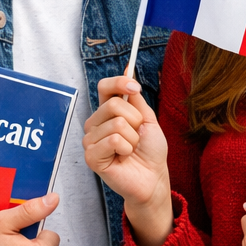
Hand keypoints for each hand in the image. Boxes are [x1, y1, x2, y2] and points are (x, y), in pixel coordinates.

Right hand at [83, 76, 171, 245]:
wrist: (154, 177)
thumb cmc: (150, 150)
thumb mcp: (147, 118)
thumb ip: (134, 96)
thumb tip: (128, 68)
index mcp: (107, 112)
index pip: (105, 87)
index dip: (120, 82)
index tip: (135, 88)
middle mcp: (95, 124)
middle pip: (114, 104)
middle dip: (135, 120)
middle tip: (136, 136)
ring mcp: (91, 140)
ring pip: (116, 123)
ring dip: (132, 137)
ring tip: (130, 149)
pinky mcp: (92, 157)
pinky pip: (113, 140)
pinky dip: (126, 148)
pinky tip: (124, 157)